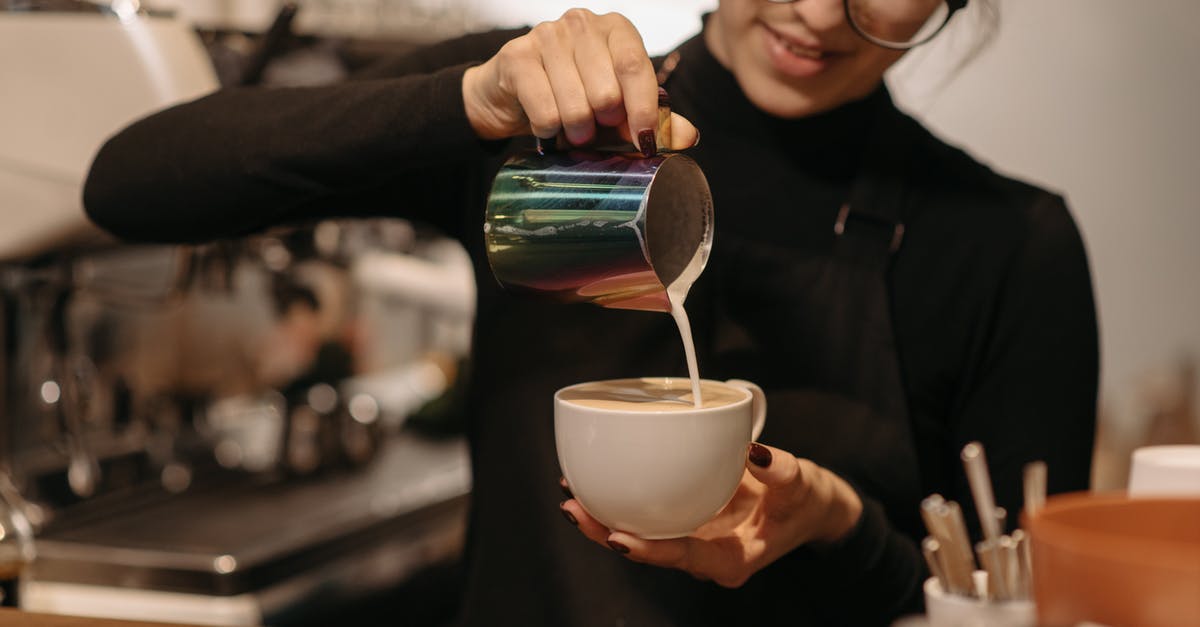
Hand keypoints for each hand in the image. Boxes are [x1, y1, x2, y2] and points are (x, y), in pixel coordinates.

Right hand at [462, 8, 698, 150]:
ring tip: (569, 129)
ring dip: (574, 131)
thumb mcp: (618, 111)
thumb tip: (689, 137)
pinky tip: (545, 124)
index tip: (644, 142)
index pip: (636, 67)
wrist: (511, 96)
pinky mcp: (517, 56)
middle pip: (606, 92)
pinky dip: (548, 130)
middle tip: (593, 128)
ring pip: (576, 106)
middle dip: (602, 124)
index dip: (642, 109)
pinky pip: (545, 112)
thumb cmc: (573, 99)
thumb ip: (653, 120)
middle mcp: (582, 24)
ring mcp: (547, 35)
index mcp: (616, 30)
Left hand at [560, 443, 863, 587]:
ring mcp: (693, 541)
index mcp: (731, 559)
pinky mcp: (686, 521)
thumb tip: (755, 453)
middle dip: (607, 534)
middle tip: (573, 509)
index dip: (649, 550)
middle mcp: (705, 556)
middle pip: (648, 550)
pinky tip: (595, 481)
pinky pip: (648, 516)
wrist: (811, 508)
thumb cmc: (806, 501)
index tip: (618, 538)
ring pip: (641, 536)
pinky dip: (621, 501)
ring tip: (571, 495)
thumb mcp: (802, 484)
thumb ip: (780, 471)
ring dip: (604, 519)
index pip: (682, 557)